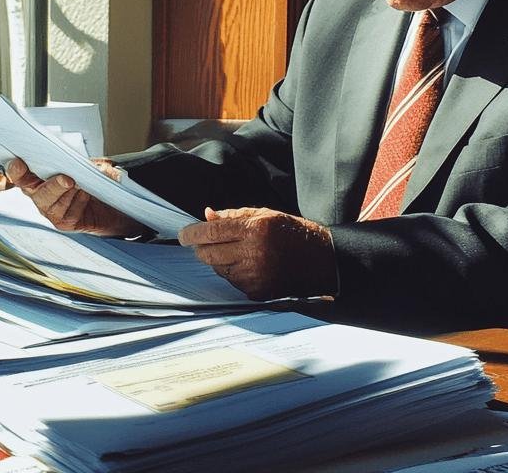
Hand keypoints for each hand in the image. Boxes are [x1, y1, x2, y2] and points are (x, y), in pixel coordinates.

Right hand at [5, 158, 149, 237]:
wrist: (110, 203)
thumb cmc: (92, 179)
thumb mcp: (85, 163)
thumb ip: (75, 159)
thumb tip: (74, 159)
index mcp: (37, 179)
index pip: (20, 175)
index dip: (16, 171)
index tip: (18, 163)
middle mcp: (39, 196)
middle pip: (37, 193)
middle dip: (53, 185)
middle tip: (68, 180)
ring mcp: (50, 211)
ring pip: (53, 203)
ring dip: (70, 192)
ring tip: (83, 185)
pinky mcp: (64, 223)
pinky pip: (69, 213)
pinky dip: (79, 201)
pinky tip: (87, 194)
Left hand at [178, 207, 335, 299]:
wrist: (324, 261)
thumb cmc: (295, 233)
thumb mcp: (266, 215)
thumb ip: (234, 215)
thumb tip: (207, 216)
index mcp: (255, 229)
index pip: (211, 232)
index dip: (192, 233)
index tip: (183, 235)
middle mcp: (253, 254)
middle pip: (209, 254)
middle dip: (201, 248)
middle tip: (204, 242)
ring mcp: (255, 276)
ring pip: (219, 269)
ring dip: (218, 260)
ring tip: (236, 252)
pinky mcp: (258, 292)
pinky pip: (233, 282)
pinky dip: (233, 273)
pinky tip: (247, 265)